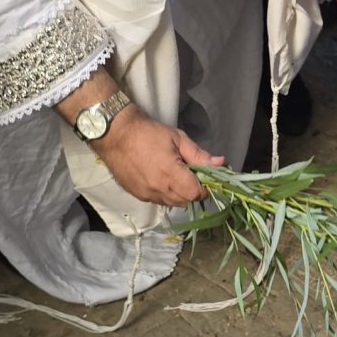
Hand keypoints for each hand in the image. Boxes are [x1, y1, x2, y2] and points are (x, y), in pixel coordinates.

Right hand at [96, 108, 224, 206]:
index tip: (204, 177)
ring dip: (179, 194)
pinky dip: (165, 194)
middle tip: (191, 175)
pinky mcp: (138, 195)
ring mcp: (147, 194)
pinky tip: (162, 179)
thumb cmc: (148, 133)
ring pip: (172, 203)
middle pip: (186, 201)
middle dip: (193, 191)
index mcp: (170, 173)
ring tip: (176, 176)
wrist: (116, 135)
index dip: (204, 188)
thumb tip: (220, 163)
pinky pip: (159, 201)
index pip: (196, 193)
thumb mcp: (178, 139)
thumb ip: (199, 155)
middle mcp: (158, 189)